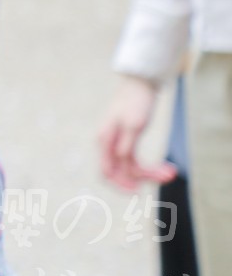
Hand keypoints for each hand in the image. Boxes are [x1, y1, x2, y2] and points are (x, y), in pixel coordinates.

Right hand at [96, 74, 175, 191]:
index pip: (107, 171)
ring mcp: (117, 142)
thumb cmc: (135, 102)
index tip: (139, 191)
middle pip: (119, 172)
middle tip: (165, 177)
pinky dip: (149, 167)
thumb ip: (126, 147)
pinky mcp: (127, 140)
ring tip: (170, 172)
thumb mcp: (133, 125)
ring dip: (150, 173)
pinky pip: (135, 160)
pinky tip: (164, 167)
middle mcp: (108, 143)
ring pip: (130, 168)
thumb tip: (123, 168)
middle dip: (141, 179)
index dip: (121, 184)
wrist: (140, 85)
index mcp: (105, 140)